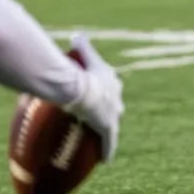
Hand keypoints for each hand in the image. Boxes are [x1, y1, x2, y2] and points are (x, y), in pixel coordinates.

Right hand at [63, 33, 123, 161]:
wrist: (81, 90)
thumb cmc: (81, 71)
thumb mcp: (83, 55)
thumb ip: (81, 44)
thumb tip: (77, 33)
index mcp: (111, 80)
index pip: (111, 84)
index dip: (106, 88)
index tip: (100, 92)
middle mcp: (117, 97)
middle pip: (115, 104)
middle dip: (110, 107)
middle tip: (100, 114)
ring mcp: (113, 114)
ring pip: (113, 124)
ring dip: (107, 129)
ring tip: (100, 135)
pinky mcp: (109, 130)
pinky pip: (109, 144)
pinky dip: (107, 151)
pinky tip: (105, 160)